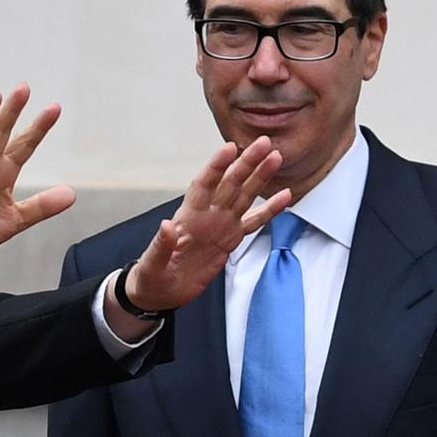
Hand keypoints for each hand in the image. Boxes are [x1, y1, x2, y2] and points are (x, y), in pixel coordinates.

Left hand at [122, 137, 291, 313]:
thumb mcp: (152, 265)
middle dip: (247, 163)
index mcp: (187, 217)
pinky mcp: (230, 239)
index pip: (204, 185)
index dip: (217, 166)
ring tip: (276, 158)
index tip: (229, 149)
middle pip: (230, 183)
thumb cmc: (152, 277)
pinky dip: (269, 210)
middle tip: (264, 144)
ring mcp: (220, 225)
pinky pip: (253, 222)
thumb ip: (161, 245)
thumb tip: (167, 225)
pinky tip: (285, 197)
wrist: (161, 292)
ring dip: (260, 177)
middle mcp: (206, 216)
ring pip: (244, 196)